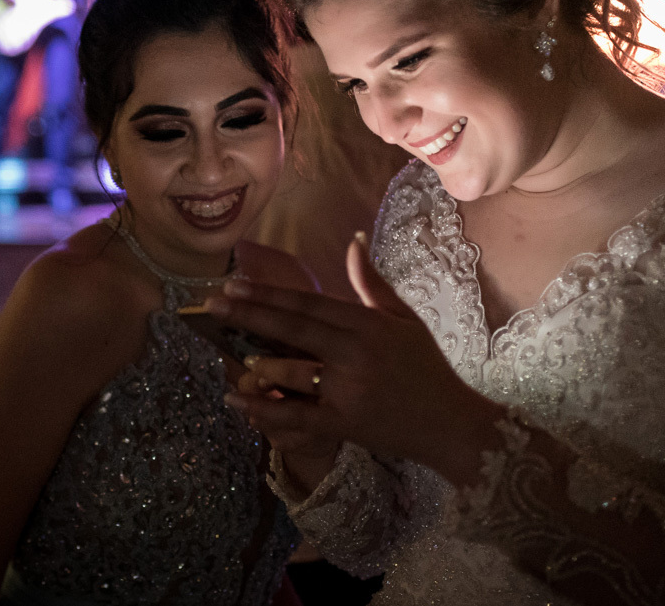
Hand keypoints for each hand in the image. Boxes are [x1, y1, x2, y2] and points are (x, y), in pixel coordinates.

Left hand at [213, 234, 506, 484]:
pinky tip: (237, 400)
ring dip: (254, 364)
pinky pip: (296, 416)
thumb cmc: (426, 367)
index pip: (308, 303)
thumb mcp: (404, 319)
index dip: (268, 294)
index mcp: (368, 324)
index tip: (233, 284)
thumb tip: (354, 239)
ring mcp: (349, 390)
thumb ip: (372, 282)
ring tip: (225, 354)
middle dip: (248, 316)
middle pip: (292, 330)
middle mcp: (356, 354)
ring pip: (291, 372)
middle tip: (212, 304)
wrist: (452, 424)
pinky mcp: (344, 424)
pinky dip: (264, 409)